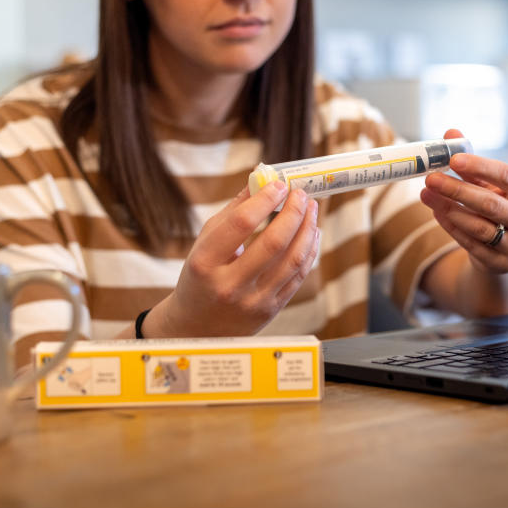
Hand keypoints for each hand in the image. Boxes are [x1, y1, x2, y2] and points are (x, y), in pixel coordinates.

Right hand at [153, 182, 320, 336]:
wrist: (196, 328)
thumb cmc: (200, 276)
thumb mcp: (204, 243)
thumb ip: (233, 211)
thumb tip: (262, 179)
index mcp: (206, 263)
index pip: (241, 223)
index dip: (265, 199)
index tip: (279, 184)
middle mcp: (229, 285)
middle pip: (273, 242)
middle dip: (293, 212)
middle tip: (301, 194)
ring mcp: (253, 301)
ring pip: (293, 260)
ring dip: (308, 229)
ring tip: (311, 209)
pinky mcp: (271, 310)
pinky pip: (299, 276)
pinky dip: (309, 250)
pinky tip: (311, 232)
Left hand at [421, 129, 507, 274]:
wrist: (505, 248)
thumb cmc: (500, 205)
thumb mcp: (491, 183)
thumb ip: (473, 161)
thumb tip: (451, 133)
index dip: (480, 167)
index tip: (453, 159)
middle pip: (492, 204)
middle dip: (457, 189)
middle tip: (431, 178)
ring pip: (479, 227)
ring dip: (449, 208)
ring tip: (427, 194)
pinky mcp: (502, 265)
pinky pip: (471, 244)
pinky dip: (450, 227)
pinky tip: (437, 211)